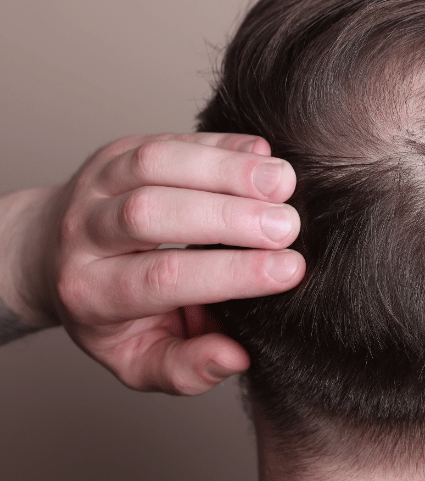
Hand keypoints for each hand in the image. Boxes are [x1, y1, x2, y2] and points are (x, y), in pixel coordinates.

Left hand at [0, 133, 303, 394]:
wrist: (53, 256)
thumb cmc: (111, 313)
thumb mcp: (138, 358)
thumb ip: (185, 368)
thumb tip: (234, 357)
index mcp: (92, 293)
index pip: (162, 279)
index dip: (231, 272)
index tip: (290, 270)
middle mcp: (83, 232)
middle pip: (152, 214)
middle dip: (228, 217)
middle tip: (289, 225)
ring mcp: (97, 184)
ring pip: (157, 163)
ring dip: (227, 170)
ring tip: (284, 183)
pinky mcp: (119, 151)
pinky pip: (171, 138)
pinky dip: (221, 144)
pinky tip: (263, 157)